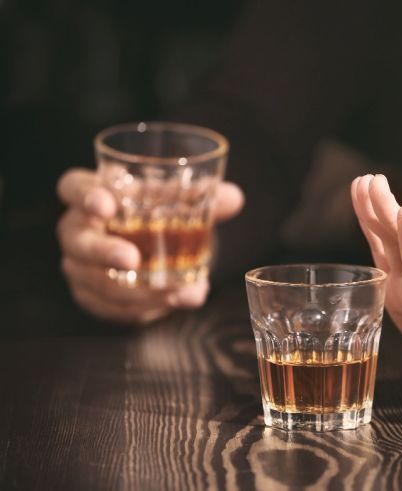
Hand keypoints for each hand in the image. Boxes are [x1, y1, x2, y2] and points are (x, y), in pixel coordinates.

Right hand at [56, 167, 243, 324]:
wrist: (160, 247)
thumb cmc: (161, 213)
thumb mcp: (181, 201)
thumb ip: (205, 197)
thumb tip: (232, 198)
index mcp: (96, 193)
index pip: (74, 187)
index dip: (85, 195)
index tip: (106, 204)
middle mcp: (79, 228)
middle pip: (76, 239)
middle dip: (102, 251)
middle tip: (133, 259)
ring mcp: (80, 264)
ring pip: (95, 280)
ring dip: (135, 290)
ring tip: (174, 293)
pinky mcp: (91, 294)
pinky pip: (109, 307)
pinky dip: (141, 308)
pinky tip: (170, 305)